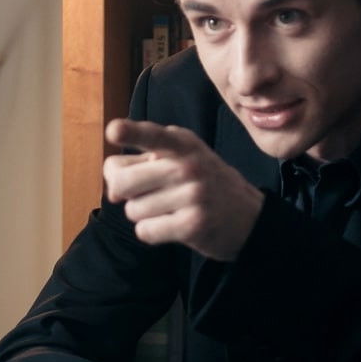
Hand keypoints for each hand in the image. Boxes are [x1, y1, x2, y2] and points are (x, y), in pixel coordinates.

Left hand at [103, 118, 264, 261]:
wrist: (248, 217)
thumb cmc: (200, 184)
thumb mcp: (181, 158)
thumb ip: (140, 162)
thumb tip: (112, 191)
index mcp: (182, 143)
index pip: (153, 135)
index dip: (130, 132)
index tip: (113, 130)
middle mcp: (189, 165)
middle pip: (123, 182)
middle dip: (123, 192)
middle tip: (146, 192)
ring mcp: (193, 195)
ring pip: (132, 210)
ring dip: (143, 213)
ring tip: (169, 208)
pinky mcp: (193, 225)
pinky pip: (145, 231)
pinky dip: (151, 232)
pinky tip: (172, 224)